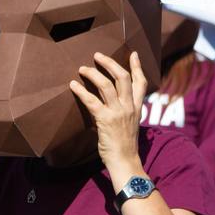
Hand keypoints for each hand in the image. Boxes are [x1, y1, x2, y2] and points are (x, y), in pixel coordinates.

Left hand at [71, 52, 145, 184]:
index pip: (141, 82)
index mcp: (137, 107)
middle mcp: (129, 107)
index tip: (133, 53)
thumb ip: (122, 111)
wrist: (124, 160)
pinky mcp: (105, 120)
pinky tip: (73, 85)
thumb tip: (106, 102)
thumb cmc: (123, 144)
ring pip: (106, 85)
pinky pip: (92, 101)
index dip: (137, 66)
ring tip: (82, 68)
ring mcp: (118, 112)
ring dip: (93, 74)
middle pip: (123, 77)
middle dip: (110, 63)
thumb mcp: (128, 124)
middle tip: (98, 55)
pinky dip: (81, 91)